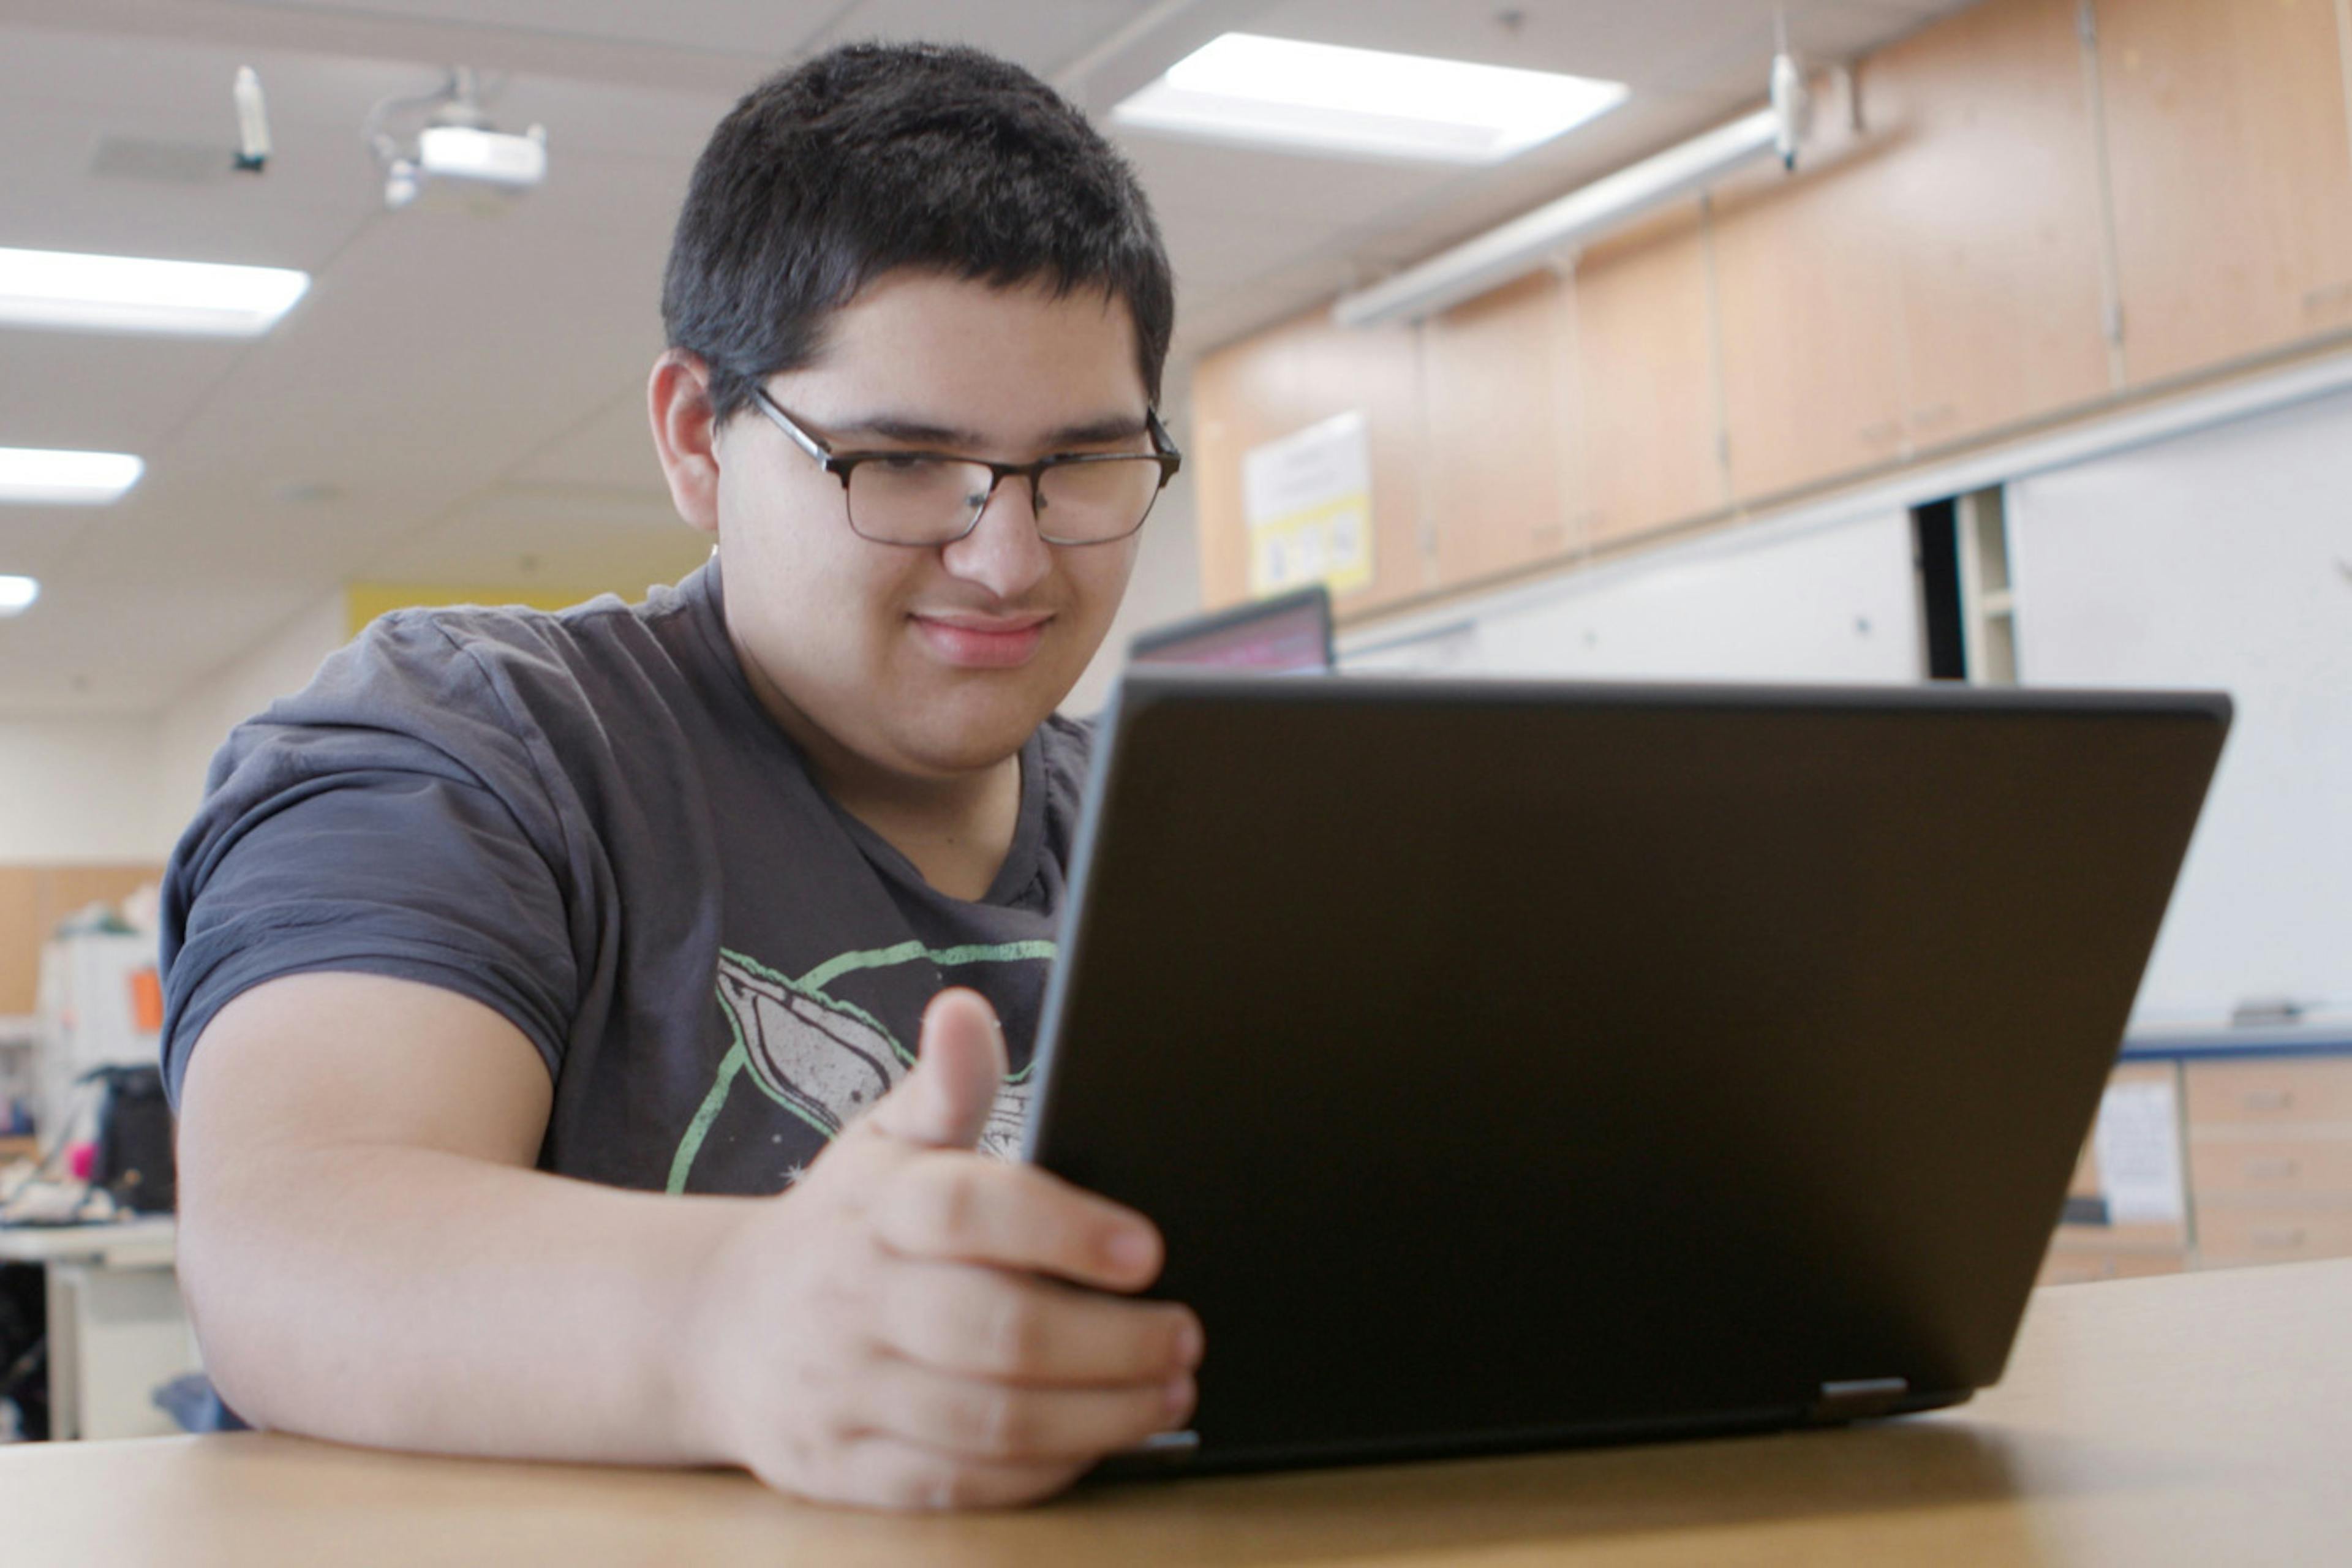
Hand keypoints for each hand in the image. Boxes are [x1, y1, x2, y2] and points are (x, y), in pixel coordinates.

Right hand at [685, 988, 1201, 1508]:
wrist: (717, 1328)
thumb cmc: (840, 1227)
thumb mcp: (883, 1142)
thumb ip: (945, 1084)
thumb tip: (966, 1011)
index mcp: (876, 1208)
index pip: (970, 1211)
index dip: (1065, 1229)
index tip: (1149, 1249)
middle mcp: (854, 1301)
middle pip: (997, 1332)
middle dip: (1111, 1343)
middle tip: (1184, 1335)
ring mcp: (844, 1391)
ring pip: (989, 1421)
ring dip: (1098, 1417)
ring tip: (1167, 1392)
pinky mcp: (845, 1469)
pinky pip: (957, 1486)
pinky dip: (1041, 1474)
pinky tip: (1095, 1445)